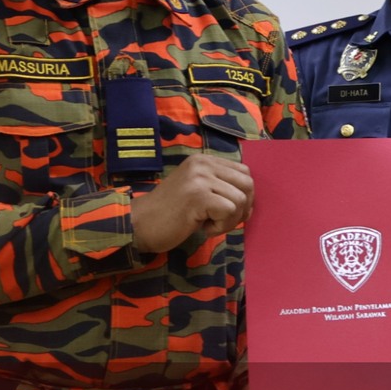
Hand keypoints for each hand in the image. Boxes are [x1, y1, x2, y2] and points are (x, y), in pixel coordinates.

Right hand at [132, 155, 252, 252]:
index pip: (243, 171)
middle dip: (243, 208)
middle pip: (247, 183)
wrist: (140, 224)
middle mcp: (202, 164)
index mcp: (203, 160)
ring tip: (209, 225)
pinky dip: (222, 226)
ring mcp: (200, 178)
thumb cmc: (170, 213)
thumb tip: (250, 199)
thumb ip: (219, 186)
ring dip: (230, 220)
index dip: (245, 195)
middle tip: (223, 221)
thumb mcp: (197, 190)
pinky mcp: (198, 196)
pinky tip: (204, 228)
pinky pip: (229, 210)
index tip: (231, 212)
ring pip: (241, 199)